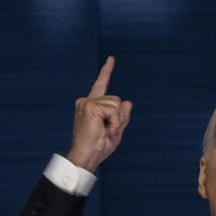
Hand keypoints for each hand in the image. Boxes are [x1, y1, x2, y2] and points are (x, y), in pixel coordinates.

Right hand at [66, 56, 132, 170]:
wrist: (86, 157)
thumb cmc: (98, 147)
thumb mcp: (116, 130)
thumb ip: (122, 116)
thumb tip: (128, 102)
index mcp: (91, 106)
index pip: (100, 85)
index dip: (106, 71)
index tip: (111, 59)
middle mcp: (86, 101)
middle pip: (117, 100)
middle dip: (119, 117)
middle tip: (107, 132)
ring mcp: (87, 103)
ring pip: (117, 104)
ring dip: (116, 121)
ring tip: (105, 132)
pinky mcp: (90, 107)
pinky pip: (114, 110)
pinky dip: (114, 122)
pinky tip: (105, 130)